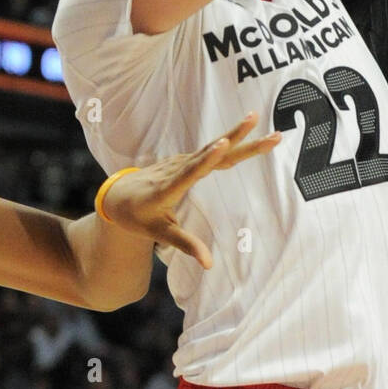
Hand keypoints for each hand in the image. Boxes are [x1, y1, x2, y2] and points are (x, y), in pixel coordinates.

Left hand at [102, 114, 278, 266]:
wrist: (119, 194)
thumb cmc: (137, 217)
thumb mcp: (158, 233)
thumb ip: (185, 244)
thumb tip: (209, 264)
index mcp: (167, 188)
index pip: (190, 172)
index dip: (207, 159)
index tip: (222, 144)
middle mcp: (176, 169)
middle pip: (212, 153)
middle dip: (238, 139)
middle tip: (268, 134)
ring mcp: (182, 160)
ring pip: (215, 147)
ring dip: (239, 135)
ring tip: (261, 124)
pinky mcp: (186, 159)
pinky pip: (211, 150)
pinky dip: (231, 142)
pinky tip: (248, 136)